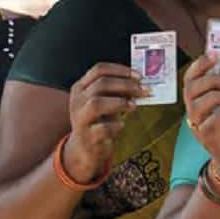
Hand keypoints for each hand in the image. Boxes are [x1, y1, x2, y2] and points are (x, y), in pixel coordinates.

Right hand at [63, 63, 148, 183]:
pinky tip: (121, 126)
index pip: (98, 70)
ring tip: (133, 106)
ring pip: (96, 104)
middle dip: (125, 85)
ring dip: (119, 103)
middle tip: (143, 89)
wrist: (84, 148)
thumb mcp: (103, 102)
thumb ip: (117, 91)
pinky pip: (102, 129)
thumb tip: (140, 83)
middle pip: (100, 84)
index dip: (120, 70)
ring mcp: (80, 119)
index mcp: (80, 88)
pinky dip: (116, 126)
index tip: (139, 76)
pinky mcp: (87, 137)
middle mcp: (77, 101)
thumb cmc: (98, 121)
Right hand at [183, 52, 219, 182]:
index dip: (200, 64)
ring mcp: (200, 126)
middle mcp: (196, 112)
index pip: (192, 78)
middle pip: (190, 89)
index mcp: (201, 99)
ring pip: (195, 106)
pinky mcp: (209, 140)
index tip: (214, 54)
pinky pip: (207, 125)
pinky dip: (218, 117)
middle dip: (208, 79)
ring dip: (213, 96)